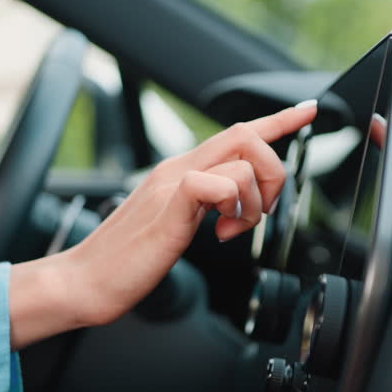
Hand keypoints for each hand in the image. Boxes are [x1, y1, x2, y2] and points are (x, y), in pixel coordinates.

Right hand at [8, 102, 316, 347]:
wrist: (84, 281)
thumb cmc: (126, 262)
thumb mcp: (173, 226)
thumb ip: (200, 208)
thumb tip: (230, 209)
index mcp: (180, 172)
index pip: (236, 133)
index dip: (278, 120)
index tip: (308, 110)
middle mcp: (177, 169)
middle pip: (248, 136)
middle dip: (274, 173)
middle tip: (259, 212)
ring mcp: (172, 184)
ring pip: (243, 162)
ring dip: (254, 202)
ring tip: (230, 231)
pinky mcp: (170, 204)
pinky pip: (219, 184)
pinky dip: (233, 209)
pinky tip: (219, 233)